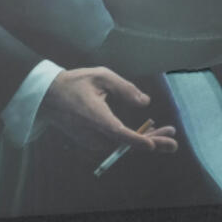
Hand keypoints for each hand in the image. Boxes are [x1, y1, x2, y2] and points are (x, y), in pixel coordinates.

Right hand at [41, 66, 177, 153]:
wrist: (48, 96)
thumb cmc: (75, 83)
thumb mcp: (102, 76)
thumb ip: (125, 88)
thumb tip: (145, 102)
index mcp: (95, 117)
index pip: (118, 133)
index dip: (136, 140)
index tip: (153, 145)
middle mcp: (92, 133)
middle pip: (126, 143)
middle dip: (152, 143)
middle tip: (174, 142)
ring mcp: (90, 140)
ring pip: (122, 144)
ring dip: (145, 139)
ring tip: (167, 132)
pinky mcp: (90, 141)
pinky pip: (115, 142)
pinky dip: (132, 139)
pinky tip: (149, 132)